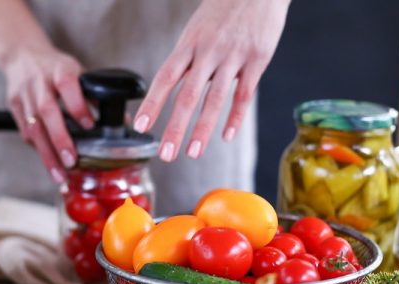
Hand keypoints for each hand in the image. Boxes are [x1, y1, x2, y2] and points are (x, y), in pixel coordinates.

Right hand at [4, 45, 93, 181]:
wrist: (22, 55)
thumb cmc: (56, 68)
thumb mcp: (78, 73)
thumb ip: (95, 97)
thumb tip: (122, 121)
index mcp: (60, 70)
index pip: (68, 85)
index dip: (78, 106)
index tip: (90, 125)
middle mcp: (39, 82)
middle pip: (47, 111)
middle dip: (60, 139)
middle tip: (71, 161)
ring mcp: (24, 95)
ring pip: (33, 127)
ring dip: (47, 155)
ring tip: (60, 175)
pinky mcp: (14, 107)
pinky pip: (26, 132)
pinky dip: (39, 150)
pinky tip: (50, 163)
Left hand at [133, 0, 289, 161]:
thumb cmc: (224, 9)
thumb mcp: (198, 29)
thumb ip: (188, 60)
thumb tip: (171, 89)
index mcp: (189, 44)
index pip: (165, 77)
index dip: (152, 103)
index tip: (141, 126)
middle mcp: (208, 51)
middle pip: (187, 96)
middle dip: (175, 128)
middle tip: (165, 154)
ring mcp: (233, 56)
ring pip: (215, 99)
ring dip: (203, 129)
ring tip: (193, 153)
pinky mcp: (257, 59)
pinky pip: (245, 94)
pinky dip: (235, 117)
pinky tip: (227, 136)